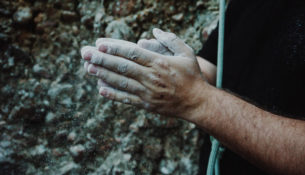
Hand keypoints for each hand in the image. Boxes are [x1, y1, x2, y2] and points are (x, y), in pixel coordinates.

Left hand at [81, 29, 207, 118]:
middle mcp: (151, 77)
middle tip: (85, 53)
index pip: (132, 53)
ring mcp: (147, 92)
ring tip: (88, 67)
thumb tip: (154, 31)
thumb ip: (171, 40)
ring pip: (121, 82)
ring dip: (103, 75)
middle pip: (122, 66)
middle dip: (102, 59)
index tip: (100, 44)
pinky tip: (100, 89)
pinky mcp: (146, 104)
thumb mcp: (187, 53)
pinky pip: (126, 99)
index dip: (115, 48)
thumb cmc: (191, 76)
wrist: (196, 102)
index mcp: (159, 63)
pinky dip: (112, 94)